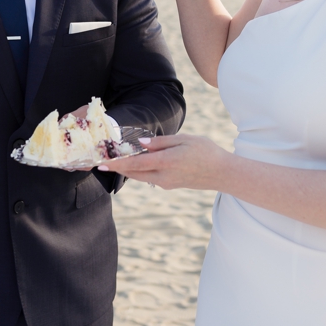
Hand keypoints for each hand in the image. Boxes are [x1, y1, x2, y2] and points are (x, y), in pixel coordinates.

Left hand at [100, 132, 228, 190]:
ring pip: (140, 177)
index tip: (101, 163)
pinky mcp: (170, 185)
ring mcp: (166, 183)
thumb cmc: (206, 152)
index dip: (117, 164)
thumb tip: (141, 143)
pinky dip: (139, 171)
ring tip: (114, 160)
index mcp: (166, 162)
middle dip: (117, 167)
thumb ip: (161, 142)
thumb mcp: (184, 140)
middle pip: (134, 173)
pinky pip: (150, 178)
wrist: (224, 173)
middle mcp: (163, 176)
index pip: (135, 164)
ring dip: (127, 170)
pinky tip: (135, 163)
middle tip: (101, 160)